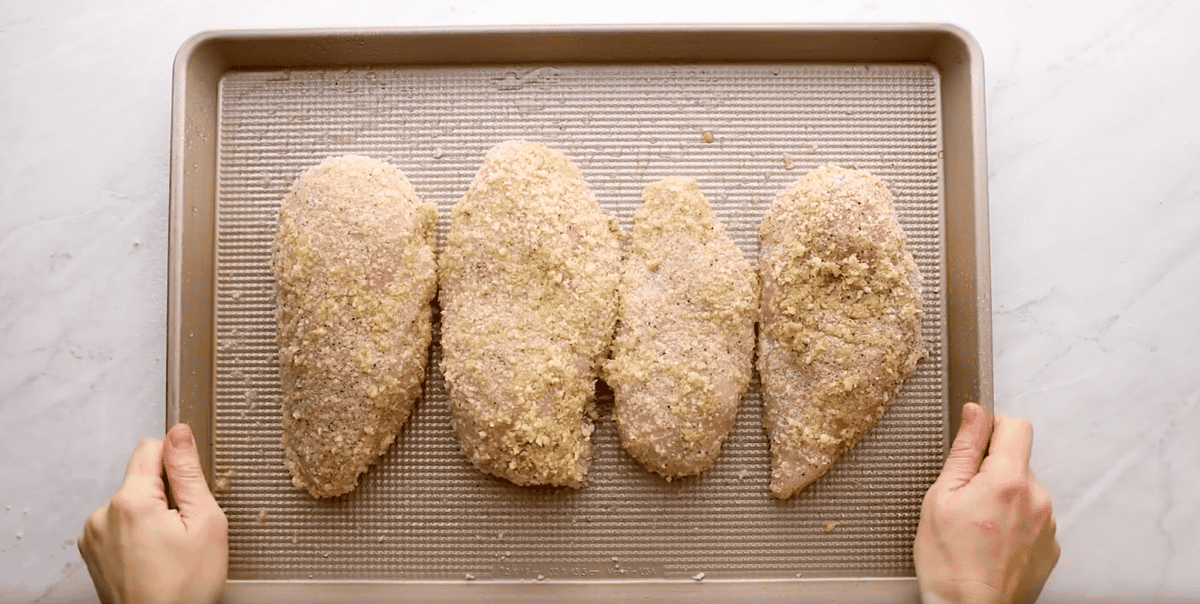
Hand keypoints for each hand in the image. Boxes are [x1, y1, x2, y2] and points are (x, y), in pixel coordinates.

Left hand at [79, 424, 227, 603]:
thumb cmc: (187, 588)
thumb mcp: (206, 523)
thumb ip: (189, 473)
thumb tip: (179, 435)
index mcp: (130, 502)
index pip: (150, 448)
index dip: (177, 462)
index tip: (190, 488)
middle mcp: (103, 515)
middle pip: (141, 479)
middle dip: (167, 495)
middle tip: (186, 530)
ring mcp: (94, 536)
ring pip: (131, 504)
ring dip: (151, 517)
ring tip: (170, 550)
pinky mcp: (93, 553)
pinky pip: (119, 526)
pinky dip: (138, 535)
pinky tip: (155, 559)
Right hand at [914, 403, 1059, 603]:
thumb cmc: (949, 562)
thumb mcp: (941, 496)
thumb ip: (964, 450)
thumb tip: (975, 413)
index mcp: (1008, 480)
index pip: (1017, 426)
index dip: (992, 429)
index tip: (975, 447)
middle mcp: (1038, 499)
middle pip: (1018, 462)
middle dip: (992, 471)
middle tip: (964, 500)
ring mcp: (1048, 526)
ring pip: (1025, 492)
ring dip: (1004, 499)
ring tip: (977, 527)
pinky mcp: (1051, 548)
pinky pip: (1033, 520)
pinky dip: (1014, 524)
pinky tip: (991, 544)